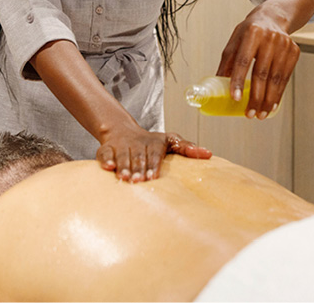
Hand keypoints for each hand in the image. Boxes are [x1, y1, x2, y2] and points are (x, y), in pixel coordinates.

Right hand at [96, 125, 211, 181]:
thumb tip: (209, 154)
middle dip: (138, 169)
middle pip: (138, 156)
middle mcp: (137, 143)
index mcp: (154, 142)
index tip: (153, 176)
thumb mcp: (171, 141)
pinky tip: (108, 168)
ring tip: (124, 178)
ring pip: (122, 155)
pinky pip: (104, 153)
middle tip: (138, 182)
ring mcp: (122, 145)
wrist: (123, 131)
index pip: (154, 153)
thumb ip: (187, 148)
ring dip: (123, 166)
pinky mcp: (107, 148)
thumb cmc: (151, 143)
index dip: (153, 164)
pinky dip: (105, 160)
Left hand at [216, 9, 299, 118]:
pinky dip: (278, 94)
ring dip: (268, 100)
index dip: (239, 81)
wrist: (274, 17)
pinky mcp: (294, 51)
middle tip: (249, 114)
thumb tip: (218, 86)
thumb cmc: (250, 32)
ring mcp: (284, 44)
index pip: (243, 60)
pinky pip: (285, 77)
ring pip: (275, 78)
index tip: (236, 98)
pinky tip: (272, 105)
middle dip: (255, 97)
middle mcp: (269, 37)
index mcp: (251, 32)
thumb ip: (227, 62)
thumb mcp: (235, 41)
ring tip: (260, 114)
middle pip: (261, 73)